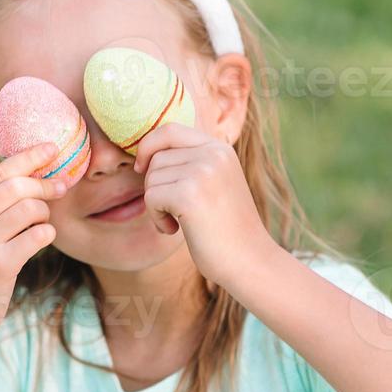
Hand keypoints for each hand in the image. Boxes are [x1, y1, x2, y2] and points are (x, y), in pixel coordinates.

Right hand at [0, 143, 68, 336]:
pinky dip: (46, 235)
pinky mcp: (0, 263)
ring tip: (39, 225)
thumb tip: (29, 174)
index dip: (29, 156)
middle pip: (18, 186)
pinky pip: (38, 235)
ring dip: (44, 214)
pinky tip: (39, 241)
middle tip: (60, 188)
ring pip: (31, 209)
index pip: (0, 171)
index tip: (51, 149)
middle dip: (44, 184)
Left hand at [133, 121, 273, 283]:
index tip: (141, 168)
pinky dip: (156, 218)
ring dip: (156, 205)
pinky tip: (175, 230)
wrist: (250, 261)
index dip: (148, 147)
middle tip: (172, 209)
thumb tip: (145, 152)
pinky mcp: (190, 194)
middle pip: (156, 157)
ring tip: (179, 221)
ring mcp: (203, 172)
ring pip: (151, 178)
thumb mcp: (215, 182)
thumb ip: (190, 162)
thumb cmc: (226, 228)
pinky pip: (151, 198)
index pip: (169, 130)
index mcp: (220, 148)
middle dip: (154, 185)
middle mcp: (213, 154)